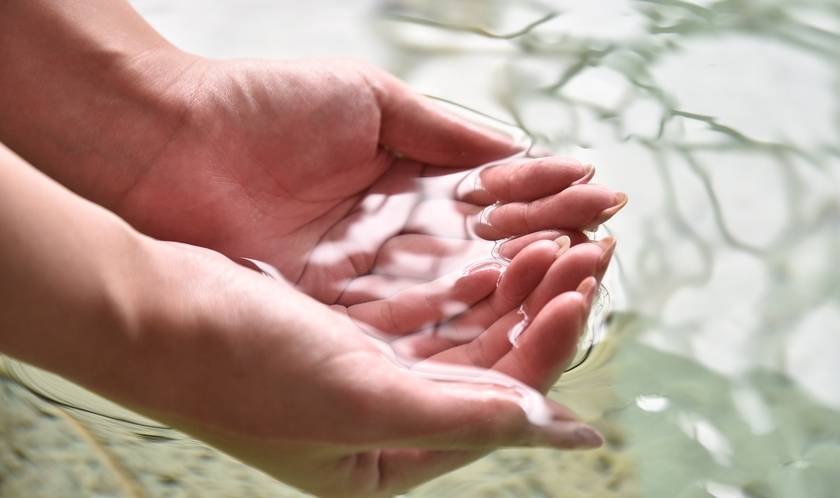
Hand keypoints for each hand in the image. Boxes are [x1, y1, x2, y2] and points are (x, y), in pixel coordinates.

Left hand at [107, 58, 624, 299]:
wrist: (166, 143)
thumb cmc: (260, 108)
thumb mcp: (372, 101)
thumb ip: (446, 134)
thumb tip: (520, 154)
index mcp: (406, 190)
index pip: (493, 204)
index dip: (545, 201)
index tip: (598, 197)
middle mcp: (395, 244)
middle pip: (488, 256)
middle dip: (548, 248)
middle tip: (602, 244)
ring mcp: (369, 284)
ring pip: (462, 294)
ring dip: (522, 285)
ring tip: (577, 273)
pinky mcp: (339, 319)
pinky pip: (415, 322)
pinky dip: (467, 313)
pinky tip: (515, 296)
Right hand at [112, 238, 607, 497]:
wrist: (150, 305)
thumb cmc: (236, 366)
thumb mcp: (358, 399)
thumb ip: (465, 416)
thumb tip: (561, 431)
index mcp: (386, 458)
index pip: (496, 408)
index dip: (547, 351)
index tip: (580, 295)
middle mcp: (385, 417)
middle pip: (491, 366)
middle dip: (540, 311)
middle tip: (585, 256)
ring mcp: (370, 367)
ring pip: (468, 328)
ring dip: (513, 286)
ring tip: (553, 242)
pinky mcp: (354, 322)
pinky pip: (434, 299)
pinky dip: (468, 272)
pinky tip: (498, 243)